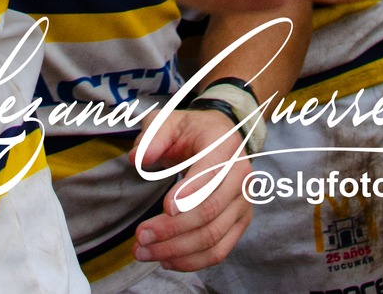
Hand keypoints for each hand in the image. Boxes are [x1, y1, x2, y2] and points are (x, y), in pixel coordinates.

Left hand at [131, 108, 254, 271]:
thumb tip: (138, 158)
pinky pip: (219, 251)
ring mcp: (244, 202)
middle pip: (211, 211)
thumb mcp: (168, 121)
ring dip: (177, 250)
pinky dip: (192, 261)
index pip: (212, 173)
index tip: (164, 207)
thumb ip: (153, 135)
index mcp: (225, 145)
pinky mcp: (240, 222)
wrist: (219, 138)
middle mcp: (241, 175)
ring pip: (213, 236)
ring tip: (144, 251)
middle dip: (173, 228)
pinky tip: (165, 260)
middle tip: (140, 235)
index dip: (190, 193)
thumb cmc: (190, 131)